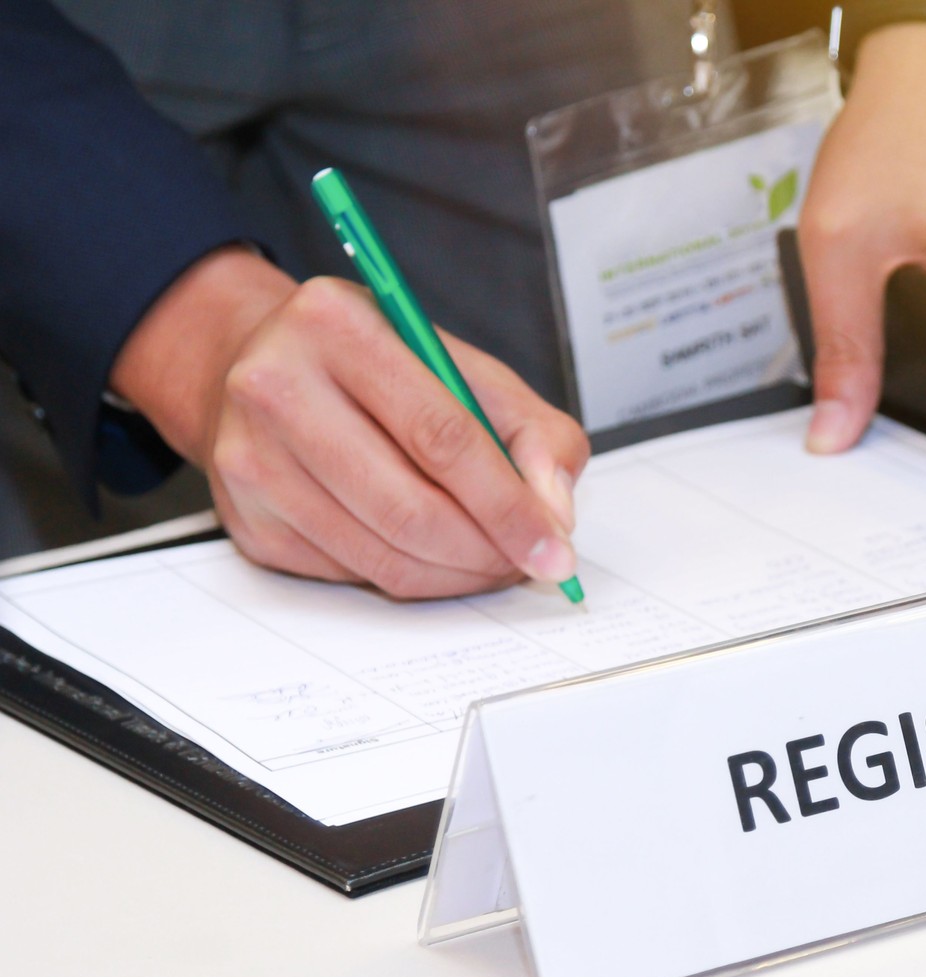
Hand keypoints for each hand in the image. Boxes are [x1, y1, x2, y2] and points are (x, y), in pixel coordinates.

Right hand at [109, 247, 586, 598]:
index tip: (554, 547)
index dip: (509, 505)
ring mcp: (251, 459)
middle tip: (528, 563)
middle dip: (487, 552)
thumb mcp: (469, 371)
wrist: (267, 368)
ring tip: (491, 560)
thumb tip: (554, 512)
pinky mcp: (246, 520)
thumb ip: (536, 434)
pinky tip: (431, 555)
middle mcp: (277, 386)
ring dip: (455, 575)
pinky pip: (349, 573)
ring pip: (381, 554)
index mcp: (337, 325)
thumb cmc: (381, 368)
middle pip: (410, 508)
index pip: (442, 436)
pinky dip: (408, 577)